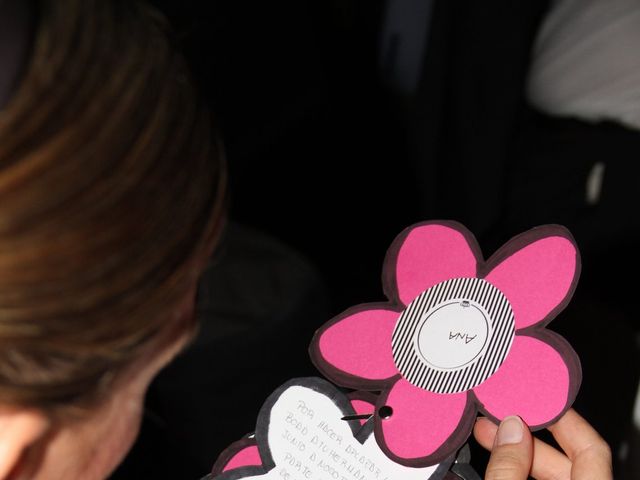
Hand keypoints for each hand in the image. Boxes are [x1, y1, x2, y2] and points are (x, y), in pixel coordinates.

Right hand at [473, 409, 611, 479]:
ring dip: (518, 453)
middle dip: (528, 436)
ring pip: (552, 476)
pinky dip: (519, 472)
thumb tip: (510, 429)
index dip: (565, 419)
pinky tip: (497, 463)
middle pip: (569, 461)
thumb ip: (508, 466)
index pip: (592, 449)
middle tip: (499, 418)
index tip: (540, 400)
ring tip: (487, 437)